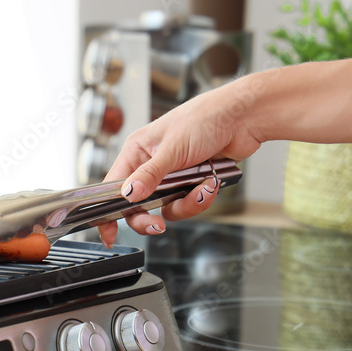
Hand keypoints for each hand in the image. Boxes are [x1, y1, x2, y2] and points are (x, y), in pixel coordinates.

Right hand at [97, 78, 263, 246]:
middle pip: (138, 205)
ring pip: (166, 208)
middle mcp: (151, 164)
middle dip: (150, 216)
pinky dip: (200, 198)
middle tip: (157, 225)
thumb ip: (149, 175)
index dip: (109, 210)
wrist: (243, 118)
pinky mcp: (190, 183)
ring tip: (202, 188)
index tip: (108, 233)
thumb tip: (128, 195)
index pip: (114, 186)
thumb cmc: (206, 118)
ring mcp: (171, 175)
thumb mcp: (173, 148)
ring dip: (186, 203)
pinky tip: (211, 183)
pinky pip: (187, 203)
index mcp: (138, 151)